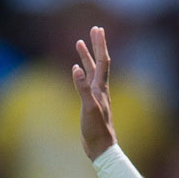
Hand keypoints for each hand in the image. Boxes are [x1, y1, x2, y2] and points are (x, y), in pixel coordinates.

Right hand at [72, 26, 117, 159]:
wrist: (101, 148)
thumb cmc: (96, 130)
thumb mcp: (88, 108)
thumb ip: (82, 88)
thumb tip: (76, 68)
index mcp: (101, 88)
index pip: (102, 61)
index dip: (100, 45)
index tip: (97, 29)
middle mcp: (100, 89)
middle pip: (99, 62)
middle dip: (96, 45)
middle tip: (94, 29)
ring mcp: (95, 96)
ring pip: (91, 71)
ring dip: (87, 57)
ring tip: (79, 44)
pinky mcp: (89, 103)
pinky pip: (86, 82)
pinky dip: (81, 73)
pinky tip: (77, 70)